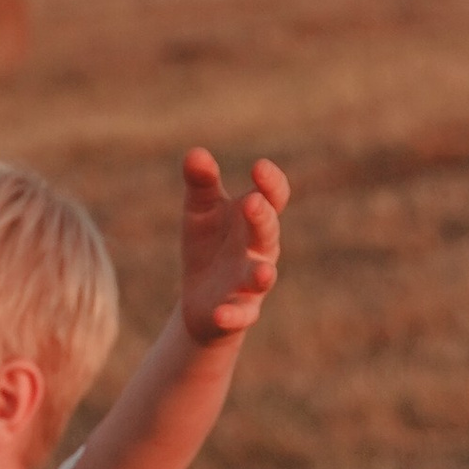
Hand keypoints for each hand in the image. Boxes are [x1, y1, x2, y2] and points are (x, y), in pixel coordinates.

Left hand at [178, 148, 287, 345]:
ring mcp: (250, 283)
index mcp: (253, 219)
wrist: (200, 299)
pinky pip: (241, 315)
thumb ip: (200, 183)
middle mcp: (259, 250)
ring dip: (262, 274)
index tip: (259, 167)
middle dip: (262, 219)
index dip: (271, 183)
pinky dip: (233, 316)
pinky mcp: (238, 313)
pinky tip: (221, 315)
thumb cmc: (208, 244)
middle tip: (252, 203)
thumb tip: (195, 153)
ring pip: (262, 277)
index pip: (273, 197)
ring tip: (262, 272)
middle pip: (267, 233)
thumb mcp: (200, 211)